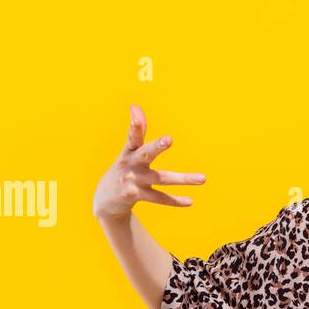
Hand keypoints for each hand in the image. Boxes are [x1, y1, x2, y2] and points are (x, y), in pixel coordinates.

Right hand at [92, 105, 206, 222]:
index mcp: (129, 152)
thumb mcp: (128, 151)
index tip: (135, 111)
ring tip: (203, 179)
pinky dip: (174, 200)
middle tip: (169, 139)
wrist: (106, 199)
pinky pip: (159, 198)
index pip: (133, 137)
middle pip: (146, 154)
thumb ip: (136, 131)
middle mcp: (130, 165)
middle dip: (156, 146)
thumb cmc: (124, 169)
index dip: (134, 125)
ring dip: (182, 179)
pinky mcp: (136, 196)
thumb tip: (135, 106)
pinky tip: (190, 201)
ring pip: (161, 179)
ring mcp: (133, 181)